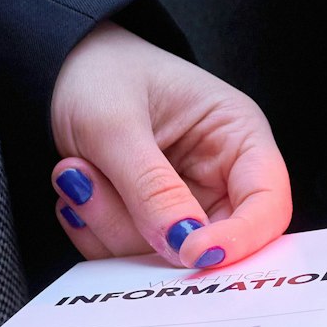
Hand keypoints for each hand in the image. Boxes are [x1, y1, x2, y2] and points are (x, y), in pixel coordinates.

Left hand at [49, 24, 291, 269]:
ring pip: (166, 254)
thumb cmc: (101, 74)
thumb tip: (183, 244)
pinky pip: (132, 256)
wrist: (59, 70)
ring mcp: (186, 204)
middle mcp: (223, 176)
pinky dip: (94, 233)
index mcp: (239, 137)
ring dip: (108, 225)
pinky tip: (79, 189)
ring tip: (75, 174)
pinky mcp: (151, 224)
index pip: (268, 202)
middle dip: (147, 231)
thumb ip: (150, 186)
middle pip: (214, 238)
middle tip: (86, 189)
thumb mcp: (116, 123)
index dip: (242, 237)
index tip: (192, 254)